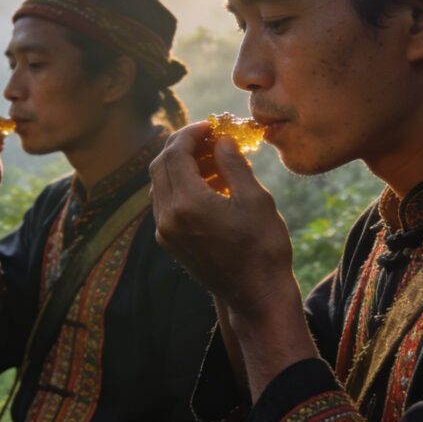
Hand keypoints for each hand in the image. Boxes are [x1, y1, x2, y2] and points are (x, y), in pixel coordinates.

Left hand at [149, 122, 294, 319]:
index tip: (209, 126)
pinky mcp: (169, 243)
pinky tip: (204, 183)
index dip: (190, 134)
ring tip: (208, 158)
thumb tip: (220, 140)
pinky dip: (178, 185)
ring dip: (177, 165)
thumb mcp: (255, 199)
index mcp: (188, 204)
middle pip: (159, 166)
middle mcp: (168, 218)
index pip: (175, 154)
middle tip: (205, 137)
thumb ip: (232, 164)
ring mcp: (165, 232)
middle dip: (180, 146)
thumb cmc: (263, 247)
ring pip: (158, 184)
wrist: (256, 295)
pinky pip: (164, 203)